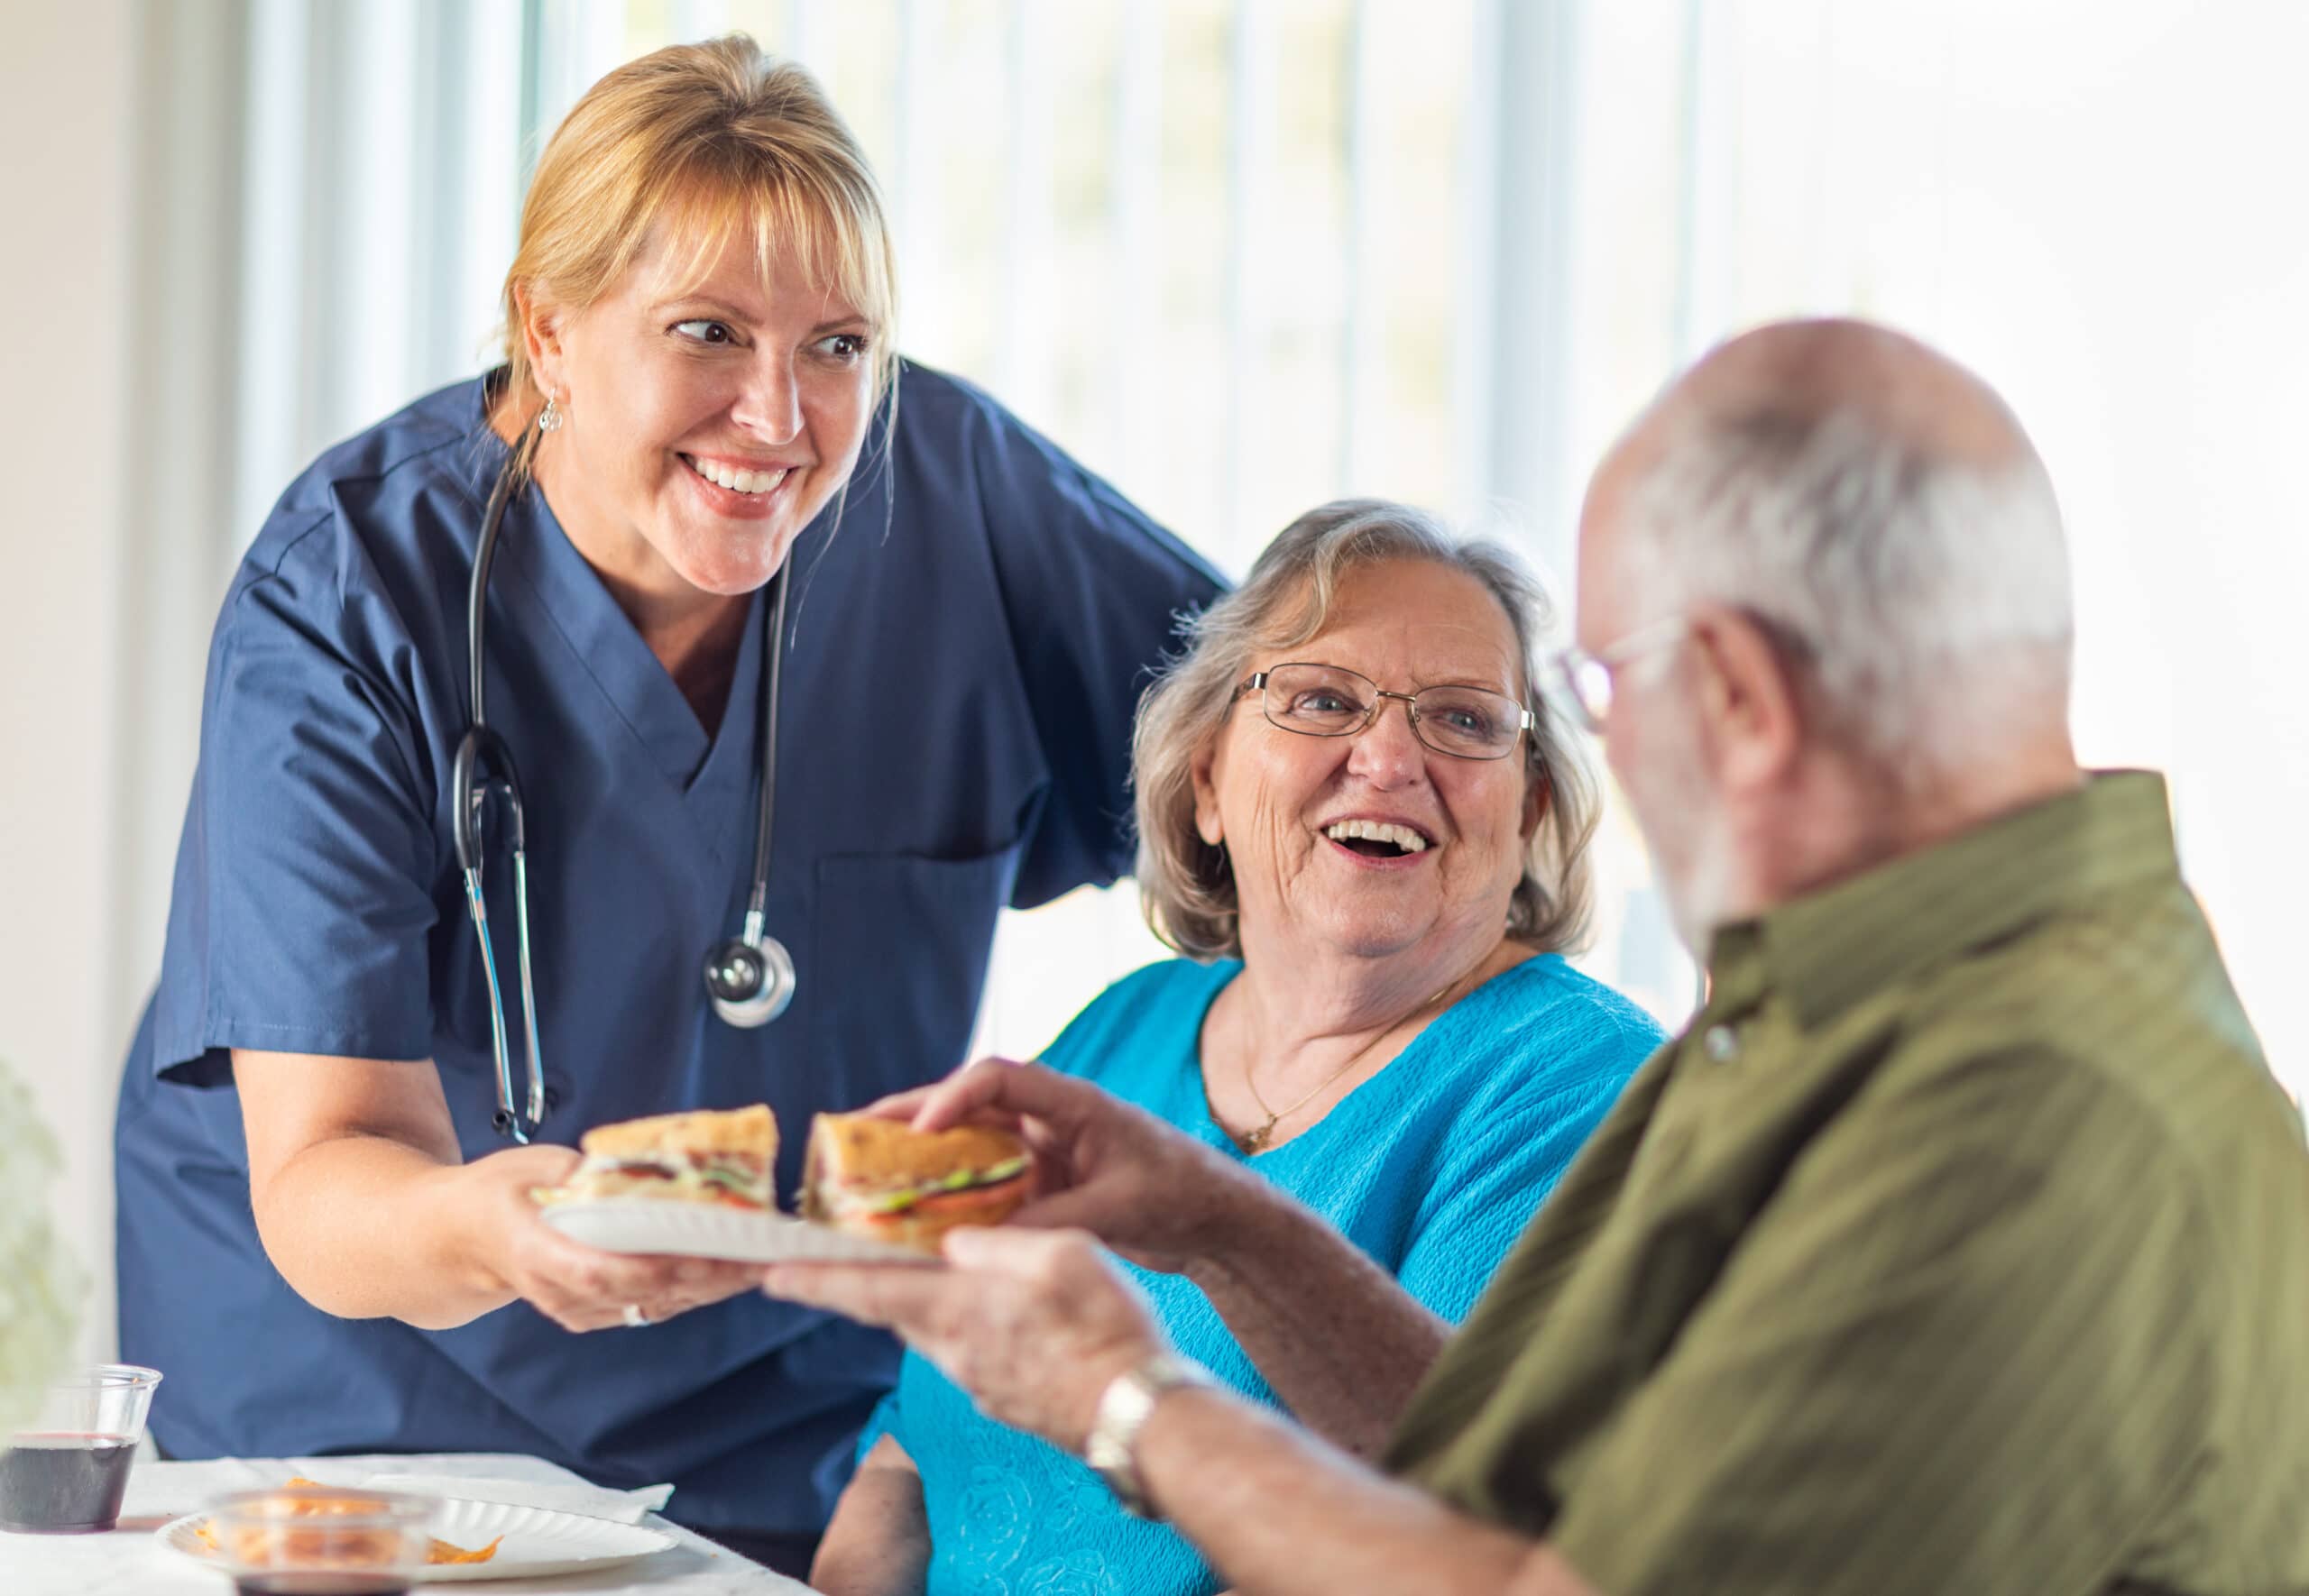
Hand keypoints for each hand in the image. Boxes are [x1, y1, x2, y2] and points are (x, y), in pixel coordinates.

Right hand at [450, 1145, 765, 1332]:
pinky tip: (731, 1270)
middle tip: (758, 1252)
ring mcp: (577, 1309)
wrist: (458, 1240)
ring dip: (710, 1286)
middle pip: (640, 1293)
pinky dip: (694, 1290)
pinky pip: (651, 1306)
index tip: (705, 1255)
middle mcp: (559, 1291)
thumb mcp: (532, 1166)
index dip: (656, 1270)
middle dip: (704, 1276)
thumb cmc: (495, 1194)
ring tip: (761, 1259)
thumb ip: (584, 1173)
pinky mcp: (596, 1313)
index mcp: (535, 1252)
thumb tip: (642, 1169)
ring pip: (653, 1305)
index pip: (601, 1272)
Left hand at [763, 1226, 1166, 1452]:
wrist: (1139, 1414)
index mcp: (959, 1308)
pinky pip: (965, 1353)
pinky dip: (959, 1326)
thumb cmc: (1107, 1329)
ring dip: (915, 1303)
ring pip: (929, 1332)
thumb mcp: (1062, 1255)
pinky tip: (990, 1311)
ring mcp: (978, 1382)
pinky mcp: (1003, 1399)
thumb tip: (955, 1240)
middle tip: (840, 1258)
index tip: (772, 1273)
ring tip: (923, 1272)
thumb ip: (999, 1244)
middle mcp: (955, 1351)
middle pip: (892, 1311)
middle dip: (863, 1283)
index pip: (868, 1290)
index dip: (817, 1279)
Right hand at [860, 1057, 1269, 1274]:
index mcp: (1070, 1102)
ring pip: (966, 1140)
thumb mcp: (1115, 1211)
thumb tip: (982, 1247)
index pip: (997, 1079)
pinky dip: (945, 1192)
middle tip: (849, 1133)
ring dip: (917, 1153)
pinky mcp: (1039, 1179)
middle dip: (908, 1116)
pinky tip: (908, 1215)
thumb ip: (1051, 1223)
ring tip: (858, 1167)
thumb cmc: (1178, 1194)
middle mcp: (1047, 1116)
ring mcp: (1041, 1146)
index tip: (919, 1131)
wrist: (1213, 1217)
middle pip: (965, 1102)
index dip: (951, 1099)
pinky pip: (981, 1178)